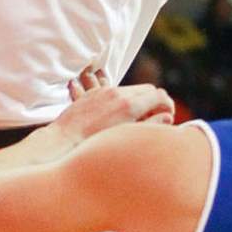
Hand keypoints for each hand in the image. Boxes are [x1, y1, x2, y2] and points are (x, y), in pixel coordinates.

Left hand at [53, 66, 173, 143]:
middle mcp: (117, 93)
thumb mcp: (127, 137)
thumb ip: (151, 126)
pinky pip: (111, 86)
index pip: (158, 95)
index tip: (168, 115)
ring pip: (130, 88)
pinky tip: (118, 106)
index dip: (167, 105)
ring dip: (137, 99)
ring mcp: (103, 91)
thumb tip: (167, 117)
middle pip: (146, 89)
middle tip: (155, 116)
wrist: (63, 141)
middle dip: (154, 101)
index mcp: (129, 106)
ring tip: (136, 116)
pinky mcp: (91, 93)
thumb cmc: (96, 145)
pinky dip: (120, 95)